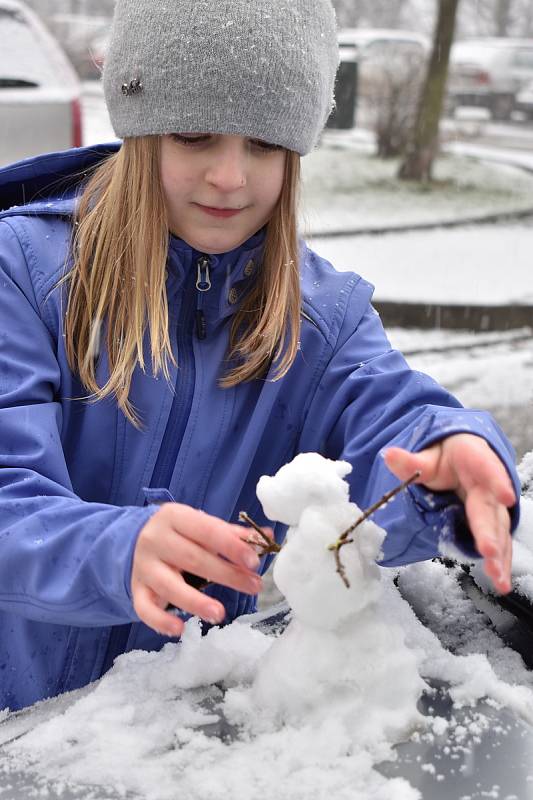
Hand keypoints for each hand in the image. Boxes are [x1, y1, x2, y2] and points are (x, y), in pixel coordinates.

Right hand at [132, 503, 267, 636]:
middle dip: (226, 574)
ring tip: (220, 613)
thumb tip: (267, 537)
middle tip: (253, 586)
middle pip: (192, 559)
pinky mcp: (136, 589)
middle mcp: (155, 539)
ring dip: (196, 602)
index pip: (206, 530)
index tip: (254, 562)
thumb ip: (232, 534)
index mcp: (174, 517)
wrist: (135, 540)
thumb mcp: (201, 526)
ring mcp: (144, 566)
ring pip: (169, 585)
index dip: (231, 546)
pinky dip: (160, 621)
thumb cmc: (179, 534)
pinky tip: (180, 629)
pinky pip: (144, 608)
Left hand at [384, 434, 516, 594]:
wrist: (462, 458)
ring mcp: (493, 507)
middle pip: (489, 509)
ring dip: (498, 555)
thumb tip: (389, 455)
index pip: (486, 468)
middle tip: (488, 550)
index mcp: (474, 460)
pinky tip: (500, 582)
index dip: (497, 481)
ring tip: (497, 578)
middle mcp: (488, 486)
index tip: (505, 496)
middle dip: (489, 532)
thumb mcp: (428, 456)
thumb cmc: (446, 456)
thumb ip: (411, 462)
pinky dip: (500, 562)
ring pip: (498, 531)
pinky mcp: (493, 523)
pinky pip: (499, 543)